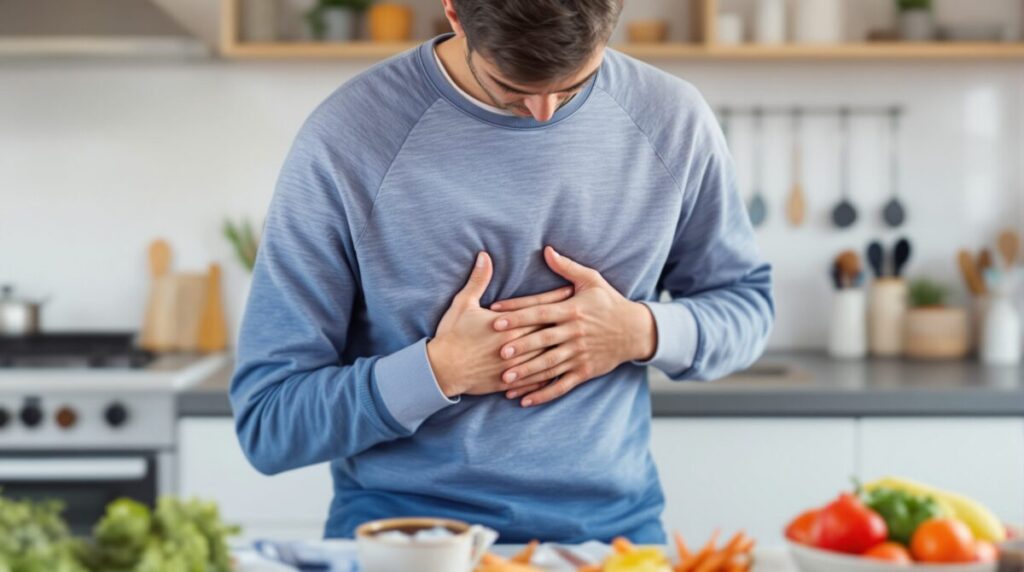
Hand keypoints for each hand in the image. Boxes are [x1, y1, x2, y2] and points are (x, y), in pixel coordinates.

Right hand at [426, 252, 574, 397]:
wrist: (442, 369)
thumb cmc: (453, 335)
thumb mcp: (464, 303)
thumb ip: (478, 280)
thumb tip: (485, 257)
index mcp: (509, 324)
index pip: (540, 309)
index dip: (556, 300)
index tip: (572, 292)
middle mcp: (517, 344)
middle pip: (548, 332)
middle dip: (567, 324)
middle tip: (586, 317)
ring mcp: (515, 365)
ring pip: (546, 358)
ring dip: (563, 351)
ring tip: (580, 346)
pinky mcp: (509, 381)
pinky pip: (535, 379)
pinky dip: (549, 376)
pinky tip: (561, 372)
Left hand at [490, 246, 656, 406]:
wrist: (636, 330)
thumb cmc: (609, 302)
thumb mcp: (591, 280)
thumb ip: (567, 267)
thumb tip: (546, 250)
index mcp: (572, 311)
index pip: (540, 313)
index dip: (517, 316)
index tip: (496, 318)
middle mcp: (574, 334)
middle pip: (542, 340)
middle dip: (520, 347)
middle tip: (498, 352)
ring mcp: (579, 354)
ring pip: (549, 365)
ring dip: (527, 373)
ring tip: (506, 379)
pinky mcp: (585, 371)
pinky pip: (562, 384)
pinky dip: (544, 393)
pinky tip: (526, 400)